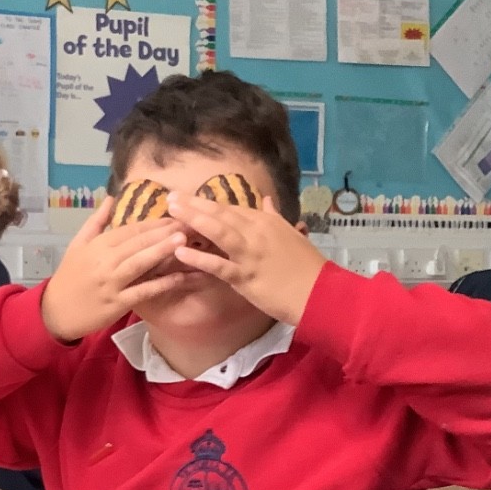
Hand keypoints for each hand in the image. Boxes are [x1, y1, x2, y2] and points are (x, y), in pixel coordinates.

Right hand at [41, 195, 189, 340]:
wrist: (56, 311)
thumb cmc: (69, 276)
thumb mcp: (78, 244)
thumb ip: (96, 221)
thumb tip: (111, 198)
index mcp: (98, 245)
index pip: (130, 229)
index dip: (154, 222)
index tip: (176, 215)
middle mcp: (105, 261)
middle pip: (138, 243)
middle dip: (164, 232)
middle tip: (189, 222)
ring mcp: (111, 282)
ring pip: (140, 263)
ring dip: (162, 251)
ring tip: (184, 240)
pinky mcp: (117, 303)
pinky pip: (142, 291)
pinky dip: (161, 284)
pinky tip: (179, 277)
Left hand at [166, 194, 326, 325]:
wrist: (320, 292)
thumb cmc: (308, 266)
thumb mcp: (293, 235)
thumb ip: (275, 217)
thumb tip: (266, 200)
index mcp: (267, 222)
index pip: (232, 208)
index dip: (209, 203)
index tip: (189, 197)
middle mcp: (256, 233)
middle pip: (221, 214)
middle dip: (194, 204)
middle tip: (169, 197)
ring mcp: (250, 254)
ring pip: (218, 232)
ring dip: (193, 219)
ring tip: (171, 212)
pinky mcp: (246, 277)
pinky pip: (219, 265)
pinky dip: (200, 257)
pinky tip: (180, 250)